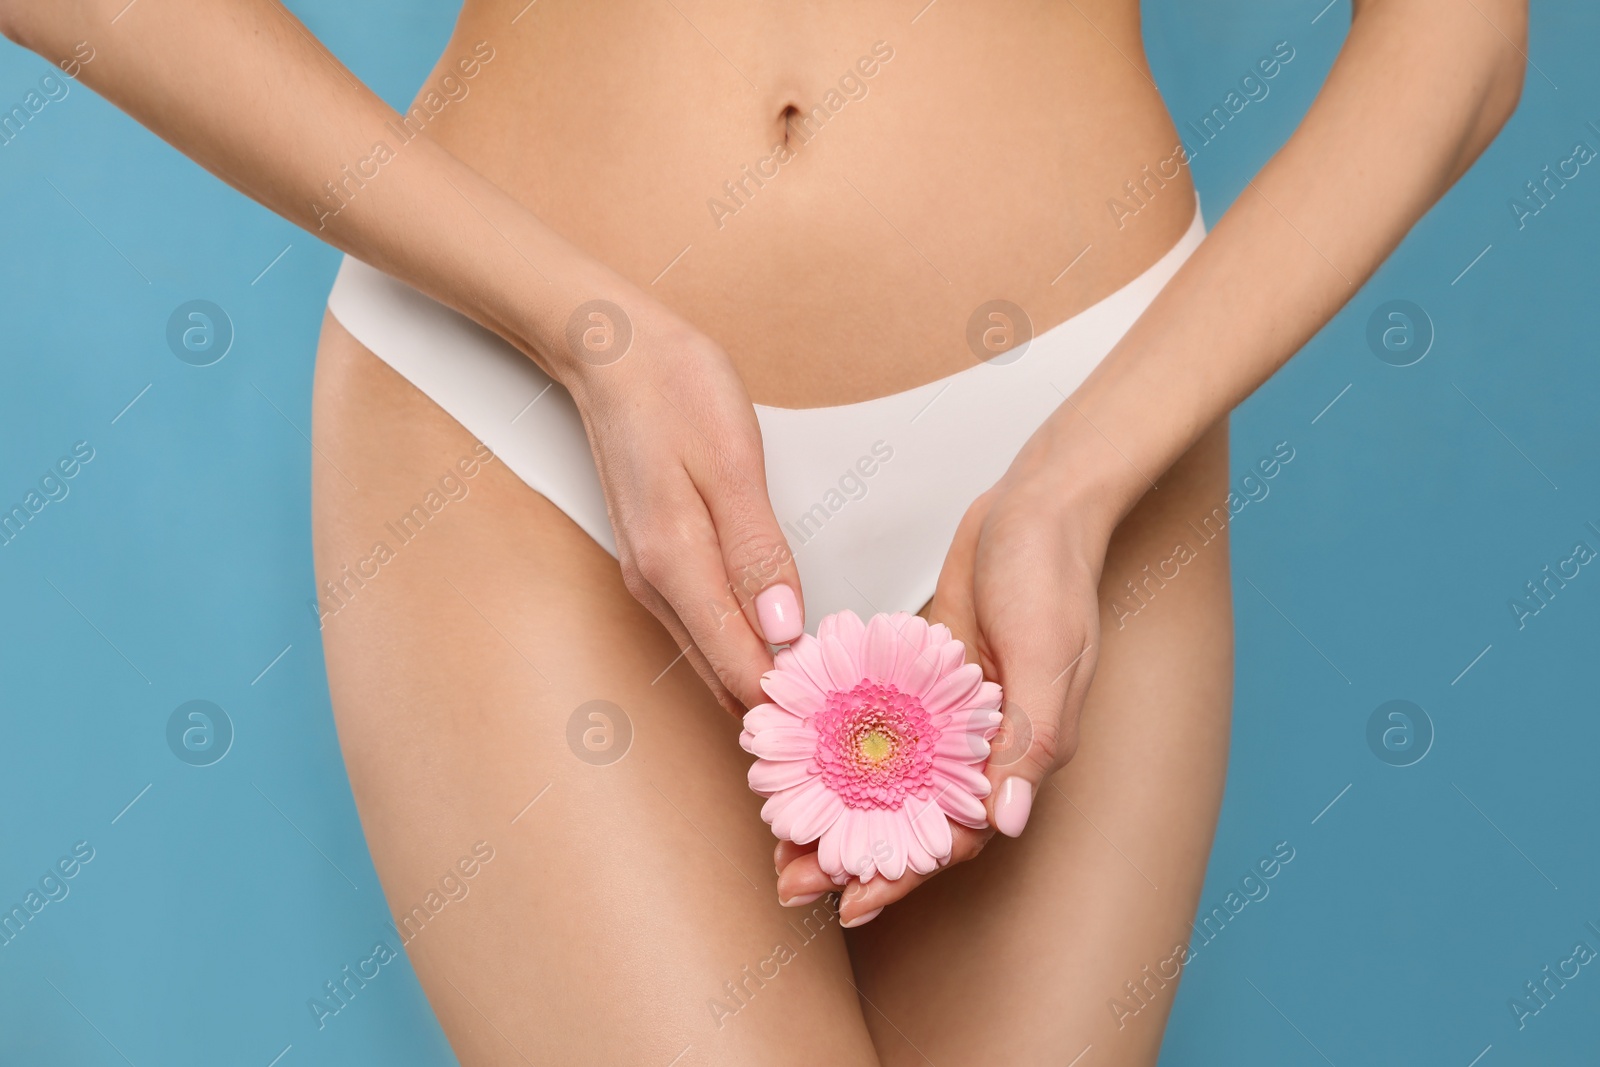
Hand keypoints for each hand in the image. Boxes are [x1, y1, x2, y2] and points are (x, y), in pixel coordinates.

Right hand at [559, 300, 804, 713]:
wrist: (610, 353)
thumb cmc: (675, 391)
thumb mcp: (732, 463)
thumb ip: (758, 552)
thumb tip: (783, 628)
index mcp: (676, 565)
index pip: (739, 668)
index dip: (791, 702)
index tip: (844, 718)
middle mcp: (655, 586)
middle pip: (723, 676)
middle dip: (782, 702)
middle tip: (848, 717)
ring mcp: (650, 578)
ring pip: (712, 656)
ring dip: (763, 677)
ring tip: (827, 690)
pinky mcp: (656, 562)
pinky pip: (703, 627)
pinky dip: (742, 647)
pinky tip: (781, 643)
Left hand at [773, 445, 1111, 923]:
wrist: (1039, 504)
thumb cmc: (1052, 576)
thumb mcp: (1050, 657)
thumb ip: (1029, 741)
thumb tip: (1005, 824)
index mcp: (1019, 756)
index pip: (954, 836)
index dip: (903, 873)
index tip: (848, 902)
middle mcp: (979, 746)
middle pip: (908, 819)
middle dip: (852, 856)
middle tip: (788, 881)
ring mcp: (945, 714)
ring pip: (883, 780)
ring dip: (836, 811)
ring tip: (778, 839)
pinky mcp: (921, 679)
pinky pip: (873, 727)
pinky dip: (836, 748)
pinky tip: (791, 762)